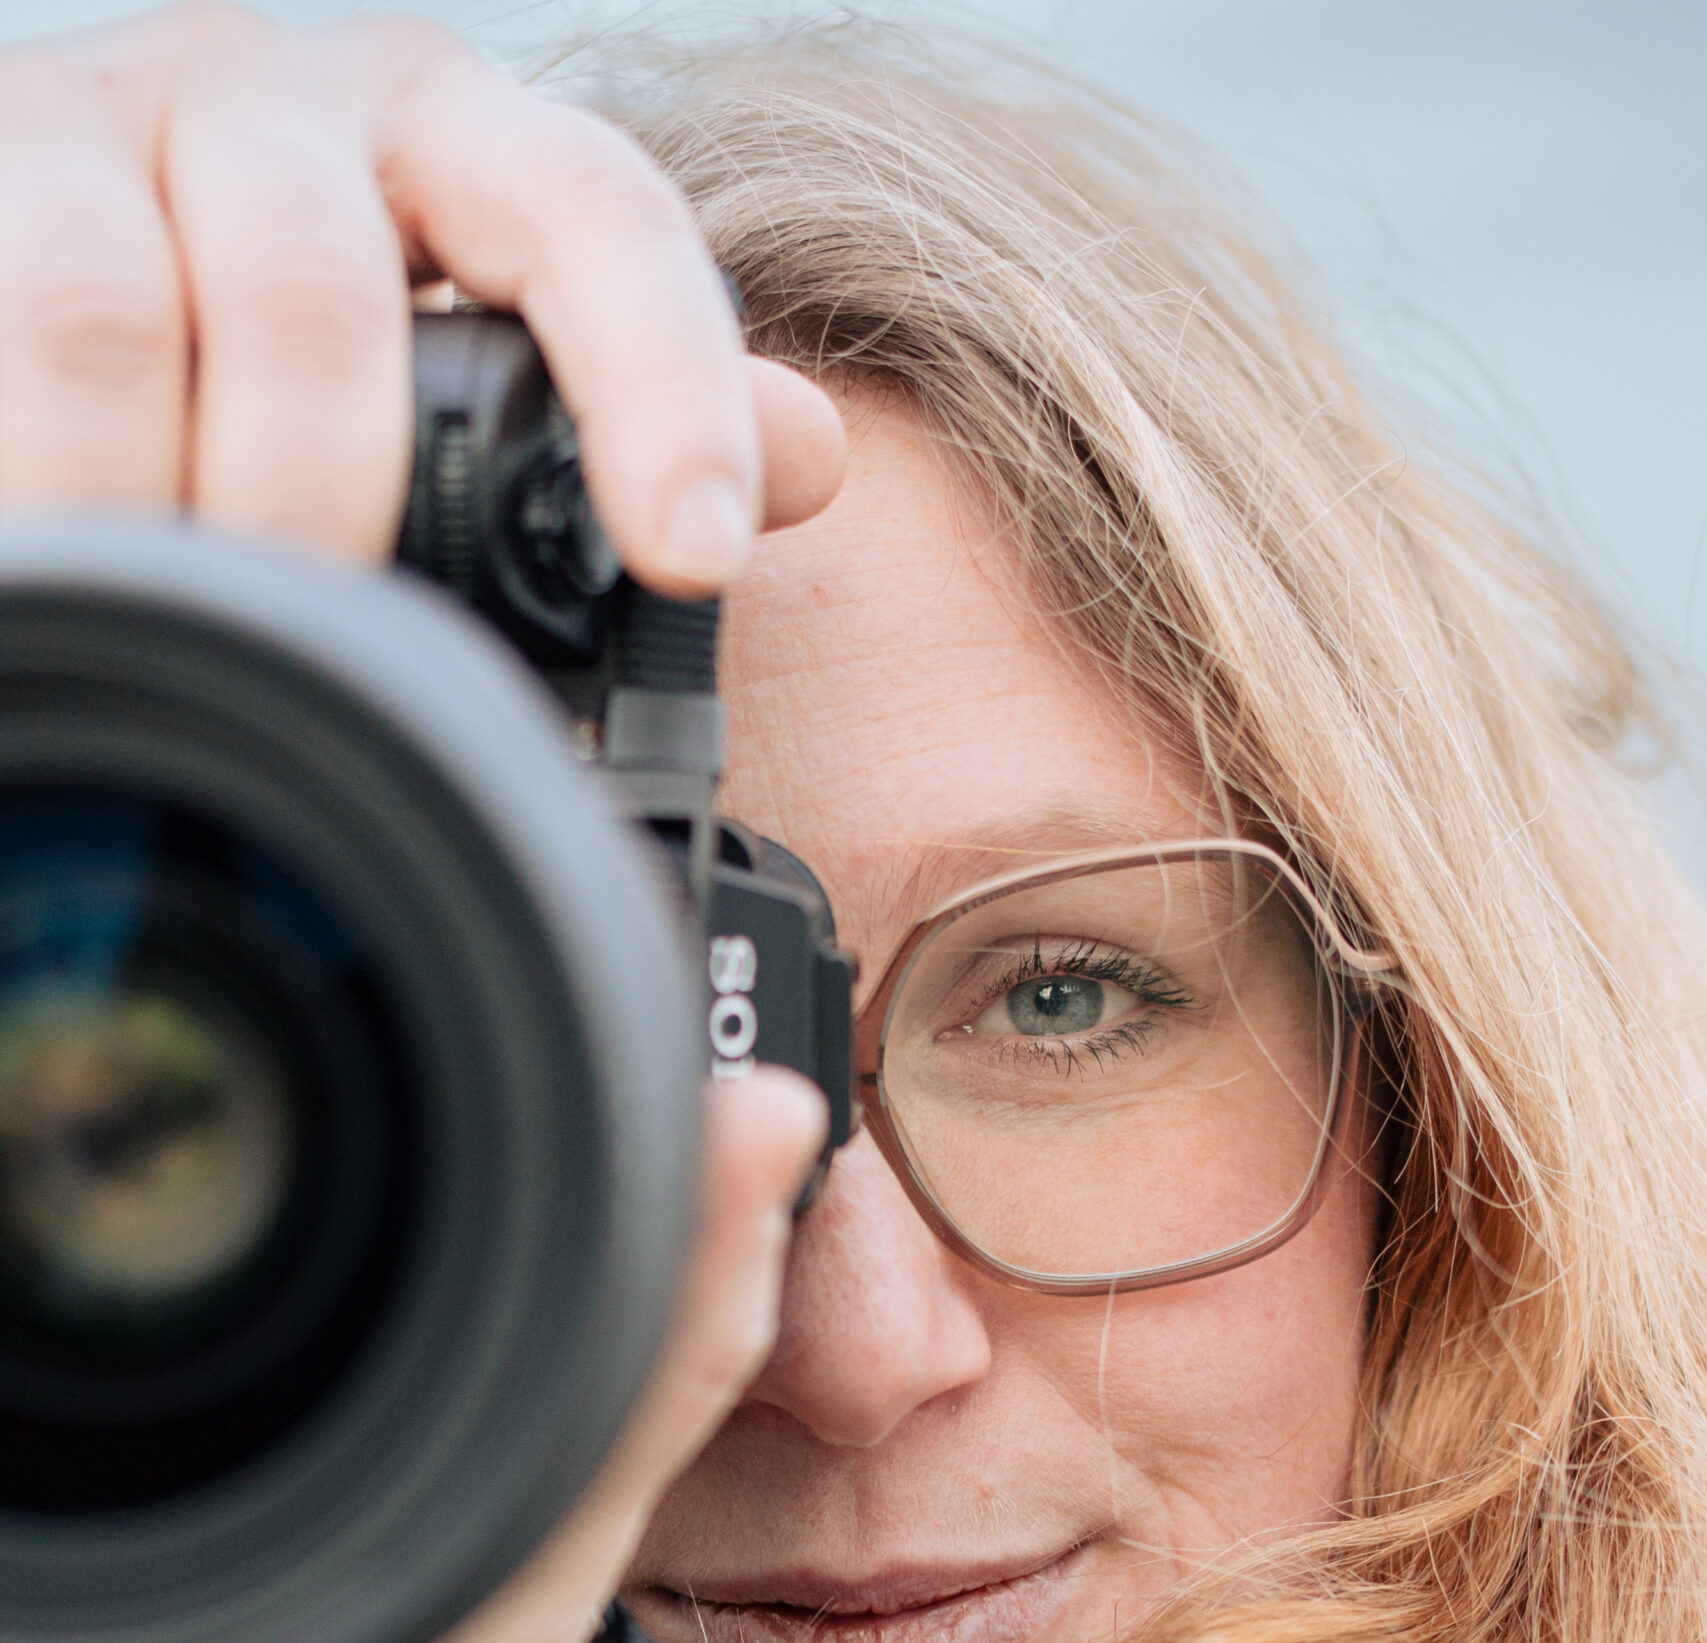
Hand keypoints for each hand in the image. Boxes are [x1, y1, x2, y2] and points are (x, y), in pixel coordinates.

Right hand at [0, 0, 843, 579]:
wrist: (33, 235)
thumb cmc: (275, 331)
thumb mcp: (463, 355)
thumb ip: (619, 402)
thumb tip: (811, 458)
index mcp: (451, 137)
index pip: (597, 217)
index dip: (658, 386)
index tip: (693, 557)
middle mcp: (282, 95)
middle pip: (312, 301)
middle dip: (315, 515)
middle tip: (317, 655)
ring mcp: (103, 115)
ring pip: (109, 318)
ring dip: (145, 518)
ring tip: (177, 640)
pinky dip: (35, 477)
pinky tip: (64, 571)